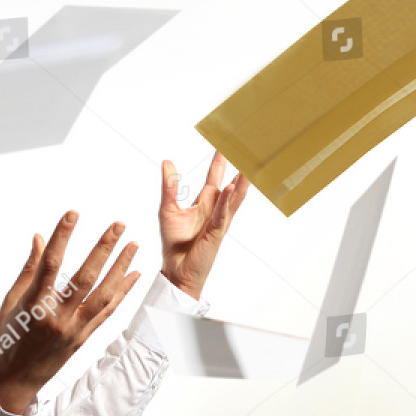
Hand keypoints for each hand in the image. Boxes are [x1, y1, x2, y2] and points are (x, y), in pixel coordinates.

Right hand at [0, 212, 140, 413]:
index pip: (51, 263)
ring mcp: (74, 329)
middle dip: (104, 248)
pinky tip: (134, 275)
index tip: (73, 213)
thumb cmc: (7, 337)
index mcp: (34, 305)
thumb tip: (39, 237)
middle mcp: (58, 317)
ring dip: (121, 268)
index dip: (62, 236)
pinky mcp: (84, 338)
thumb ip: (28, 270)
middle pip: (85, 277)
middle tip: (119, 224)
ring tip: (133, 245)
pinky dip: (122, 292)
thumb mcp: (10, 302)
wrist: (14, 379)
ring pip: (103, 294)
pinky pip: (108, 312)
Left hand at [159, 150, 248, 300]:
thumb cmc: (174, 244)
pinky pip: (222, 214)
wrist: (176, 270)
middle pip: (229, 184)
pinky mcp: (216, 232)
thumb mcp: (167, 209)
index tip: (225, 145)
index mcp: (204, 203)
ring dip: (240, 183)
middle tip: (247, 151)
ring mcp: (218, 221)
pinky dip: (226, 201)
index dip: (219, 162)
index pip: (214, 177)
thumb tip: (167, 163)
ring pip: (232, 198)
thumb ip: (169, 187)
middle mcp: (214, 210)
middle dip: (238, 168)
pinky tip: (230, 188)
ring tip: (248, 167)